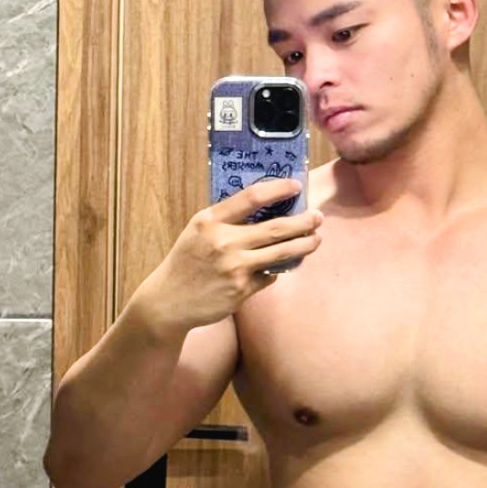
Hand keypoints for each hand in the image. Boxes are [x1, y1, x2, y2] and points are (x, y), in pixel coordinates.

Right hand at [139, 179, 322, 330]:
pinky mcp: (241, 290)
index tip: (296, 186)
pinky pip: (270, 276)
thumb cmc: (187, 262)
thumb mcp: (198, 231)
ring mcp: (234, 267)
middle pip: (276, 228)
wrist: (169, 301)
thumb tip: (266, 208)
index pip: (251, 197)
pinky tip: (278, 266)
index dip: (278, 189)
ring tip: (315, 240)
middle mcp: (223, 242)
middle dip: (304, 221)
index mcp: (210, 221)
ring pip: (282, 253)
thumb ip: (226, 219)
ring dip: (304, 245)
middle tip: (317, 217)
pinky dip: (276, 270)